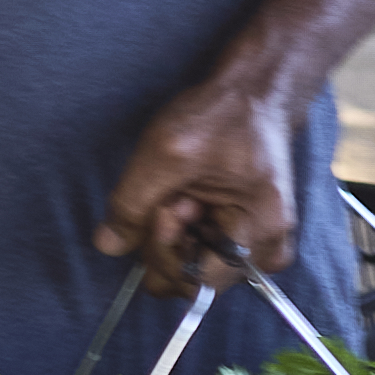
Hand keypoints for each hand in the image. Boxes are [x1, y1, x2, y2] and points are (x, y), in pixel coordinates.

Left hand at [99, 69, 302, 288]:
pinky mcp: (242, 232)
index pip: (197, 283)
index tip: (162, 211)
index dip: (166, 254)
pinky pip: (199, 250)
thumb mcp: (165, 154)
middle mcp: (266, 247)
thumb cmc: (221, 115)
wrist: (254, 91)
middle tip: (171, 198)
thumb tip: (108, 246)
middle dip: (167, 242)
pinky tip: (186, 197)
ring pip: (191, 265)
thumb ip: (131, 205)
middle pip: (192, 278)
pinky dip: (182, 229)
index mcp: (260, 231)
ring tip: (181, 191)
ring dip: (173, 234)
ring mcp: (256, 242)